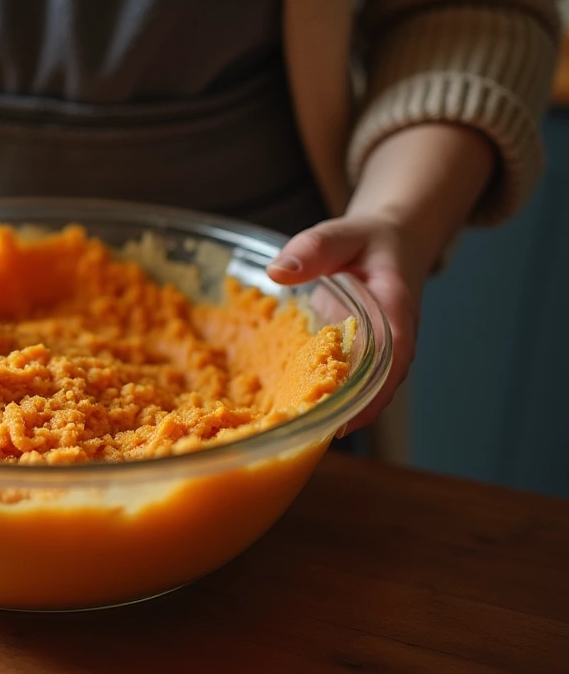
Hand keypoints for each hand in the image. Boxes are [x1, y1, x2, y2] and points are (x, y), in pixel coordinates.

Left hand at [266, 214, 423, 433]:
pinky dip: (326, 398)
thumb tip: (277, 272)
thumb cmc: (365, 242)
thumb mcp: (341, 235)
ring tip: (297, 437)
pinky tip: (293, 412)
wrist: (390, 244)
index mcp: (395, 312)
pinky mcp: (364, 358)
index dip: (370, 393)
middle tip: (307, 438)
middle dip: (347, 415)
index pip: (392, 359)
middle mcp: (394, 342)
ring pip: (365, 393)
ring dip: (335, 413)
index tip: (345, 420)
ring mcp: (381, 354)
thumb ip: (313, 249)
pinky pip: (350, 384)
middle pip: (378, 389)